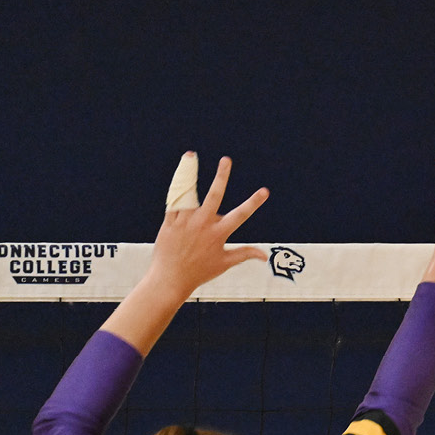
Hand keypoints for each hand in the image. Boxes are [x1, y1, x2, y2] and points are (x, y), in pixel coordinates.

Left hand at [148, 154, 267, 296]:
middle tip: (227, 160)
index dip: (254, 203)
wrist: (171, 279)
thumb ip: (245, 254)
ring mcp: (185, 222)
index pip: (240, 215)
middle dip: (222, 176)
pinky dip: (177, 188)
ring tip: (191, 156)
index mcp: (218, 234)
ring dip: (190, 173)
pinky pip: (174, 201)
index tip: (265, 191)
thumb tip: (264, 256)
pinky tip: (180, 173)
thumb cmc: (199, 272)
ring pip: (190, 192)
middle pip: (214, 195)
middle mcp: (202, 225)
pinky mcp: (169, 222)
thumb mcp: (225, 263)